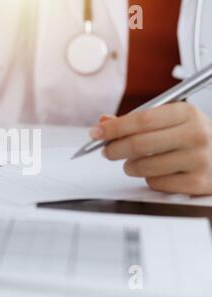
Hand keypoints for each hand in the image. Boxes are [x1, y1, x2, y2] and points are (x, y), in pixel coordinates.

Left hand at [90, 103, 211, 195]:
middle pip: (139, 144)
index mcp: (186, 113)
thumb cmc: (192, 136)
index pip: (142, 120)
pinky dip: (148, 179)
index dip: (114, 128)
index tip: (96, 132)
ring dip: (129, 166)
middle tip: (107, 151)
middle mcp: (195, 134)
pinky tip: (156, 172)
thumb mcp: (170, 120)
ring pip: (144, 166)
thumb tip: (103, 123)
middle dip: (115, 149)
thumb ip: (136, 121)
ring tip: (131, 163)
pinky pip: (156, 183)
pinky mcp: (198, 183)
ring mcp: (199, 160)